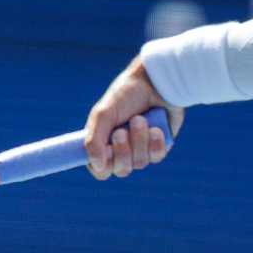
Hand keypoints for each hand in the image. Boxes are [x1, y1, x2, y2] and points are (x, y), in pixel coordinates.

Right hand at [84, 56, 183, 179]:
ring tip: (141, 118)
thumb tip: (97, 166)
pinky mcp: (159, 147)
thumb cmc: (126, 94)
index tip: (106, 151)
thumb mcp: (103, 114)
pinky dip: (155, 142)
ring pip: (139, 163)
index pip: (100, 170)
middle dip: (122, 150)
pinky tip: (156, 127)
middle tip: (122, 130)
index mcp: (104, 142)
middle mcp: (123, 149)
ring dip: (139, 140)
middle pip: (121, 170)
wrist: (155, 82)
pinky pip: (156, 157)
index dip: (102, 167)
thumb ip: (93, 140)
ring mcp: (142, 149)